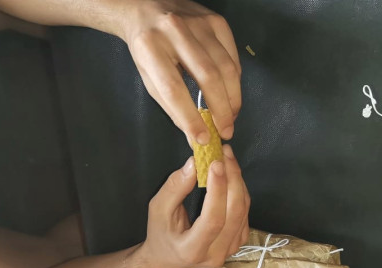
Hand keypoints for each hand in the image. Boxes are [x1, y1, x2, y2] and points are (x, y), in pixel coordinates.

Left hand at [118, 0, 240, 143]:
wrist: (145, 6)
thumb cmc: (146, 47)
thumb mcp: (149, 77)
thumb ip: (172, 107)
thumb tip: (195, 137)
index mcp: (150, 47)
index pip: (174, 89)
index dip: (190, 117)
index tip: (203, 139)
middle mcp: (175, 30)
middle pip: (207, 77)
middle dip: (221, 110)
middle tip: (226, 131)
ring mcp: (199, 23)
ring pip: (226, 67)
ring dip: (233, 99)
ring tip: (231, 117)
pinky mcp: (217, 20)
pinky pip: (233, 57)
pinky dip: (236, 80)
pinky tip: (231, 93)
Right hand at [138, 148, 249, 267]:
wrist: (169, 259)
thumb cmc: (160, 234)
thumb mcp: (158, 210)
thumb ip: (174, 188)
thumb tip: (194, 163)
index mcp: (193, 249)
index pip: (213, 219)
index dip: (218, 190)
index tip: (216, 163)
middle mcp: (216, 254)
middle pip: (234, 214)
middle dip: (233, 179)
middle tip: (225, 153)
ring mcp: (230, 250)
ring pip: (243, 212)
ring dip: (238, 182)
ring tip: (228, 158)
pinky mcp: (238, 243)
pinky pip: (245, 214)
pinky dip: (240, 191)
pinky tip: (231, 175)